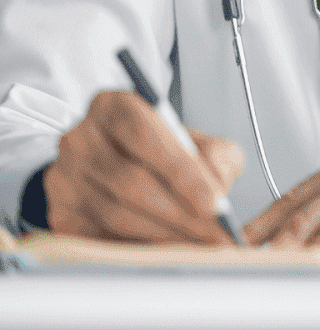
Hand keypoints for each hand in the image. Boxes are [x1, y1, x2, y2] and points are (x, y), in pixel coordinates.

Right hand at [46, 90, 244, 244]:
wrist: (117, 165)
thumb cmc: (162, 152)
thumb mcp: (197, 141)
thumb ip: (216, 155)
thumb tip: (218, 185)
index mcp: (114, 107)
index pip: (144, 135)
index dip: (180, 171)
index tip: (212, 202)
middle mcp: (81, 139)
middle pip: (131, 181)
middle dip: (179, 213)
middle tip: (213, 233)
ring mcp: (65, 178)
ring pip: (115, 214)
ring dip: (163, 234)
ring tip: (198, 244)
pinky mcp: (61, 214)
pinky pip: (100, 238)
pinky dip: (139, 248)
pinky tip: (168, 252)